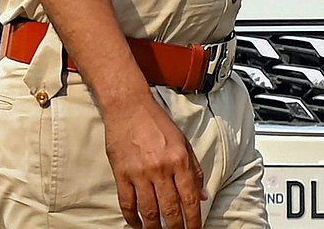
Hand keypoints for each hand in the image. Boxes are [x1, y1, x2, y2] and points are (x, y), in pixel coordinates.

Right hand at [105, 96, 206, 228]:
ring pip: (149, 210)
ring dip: (155, 227)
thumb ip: (194, 170)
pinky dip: (132, 217)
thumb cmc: (156, 122)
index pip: (190, 200)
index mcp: (179, 161)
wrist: (127, 106)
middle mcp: (161, 169)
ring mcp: (139, 172)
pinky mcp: (121, 172)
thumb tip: (202, 195)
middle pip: (171, 210)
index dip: (194, 221)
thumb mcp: (183, 142)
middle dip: (176, 228)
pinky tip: (136, 224)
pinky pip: (127, 201)